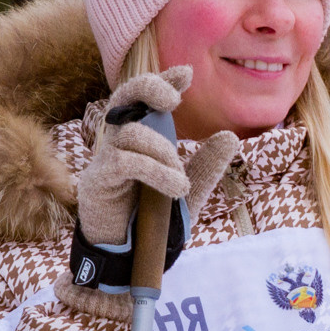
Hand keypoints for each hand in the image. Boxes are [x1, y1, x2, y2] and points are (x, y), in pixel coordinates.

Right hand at [77, 69, 194, 244]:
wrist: (127, 256)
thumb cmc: (151, 218)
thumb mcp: (187, 190)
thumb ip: (206, 166)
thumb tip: (231, 136)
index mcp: (140, 138)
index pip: (146, 98)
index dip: (163, 81)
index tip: (186, 75)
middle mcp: (119, 141)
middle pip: (125, 97)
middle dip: (150, 88)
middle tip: (173, 101)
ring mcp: (105, 159)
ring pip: (132, 133)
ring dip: (163, 153)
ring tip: (181, 183)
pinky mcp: (98, 181)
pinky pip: (126, 162)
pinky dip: (155, 172)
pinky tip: (175, 187)